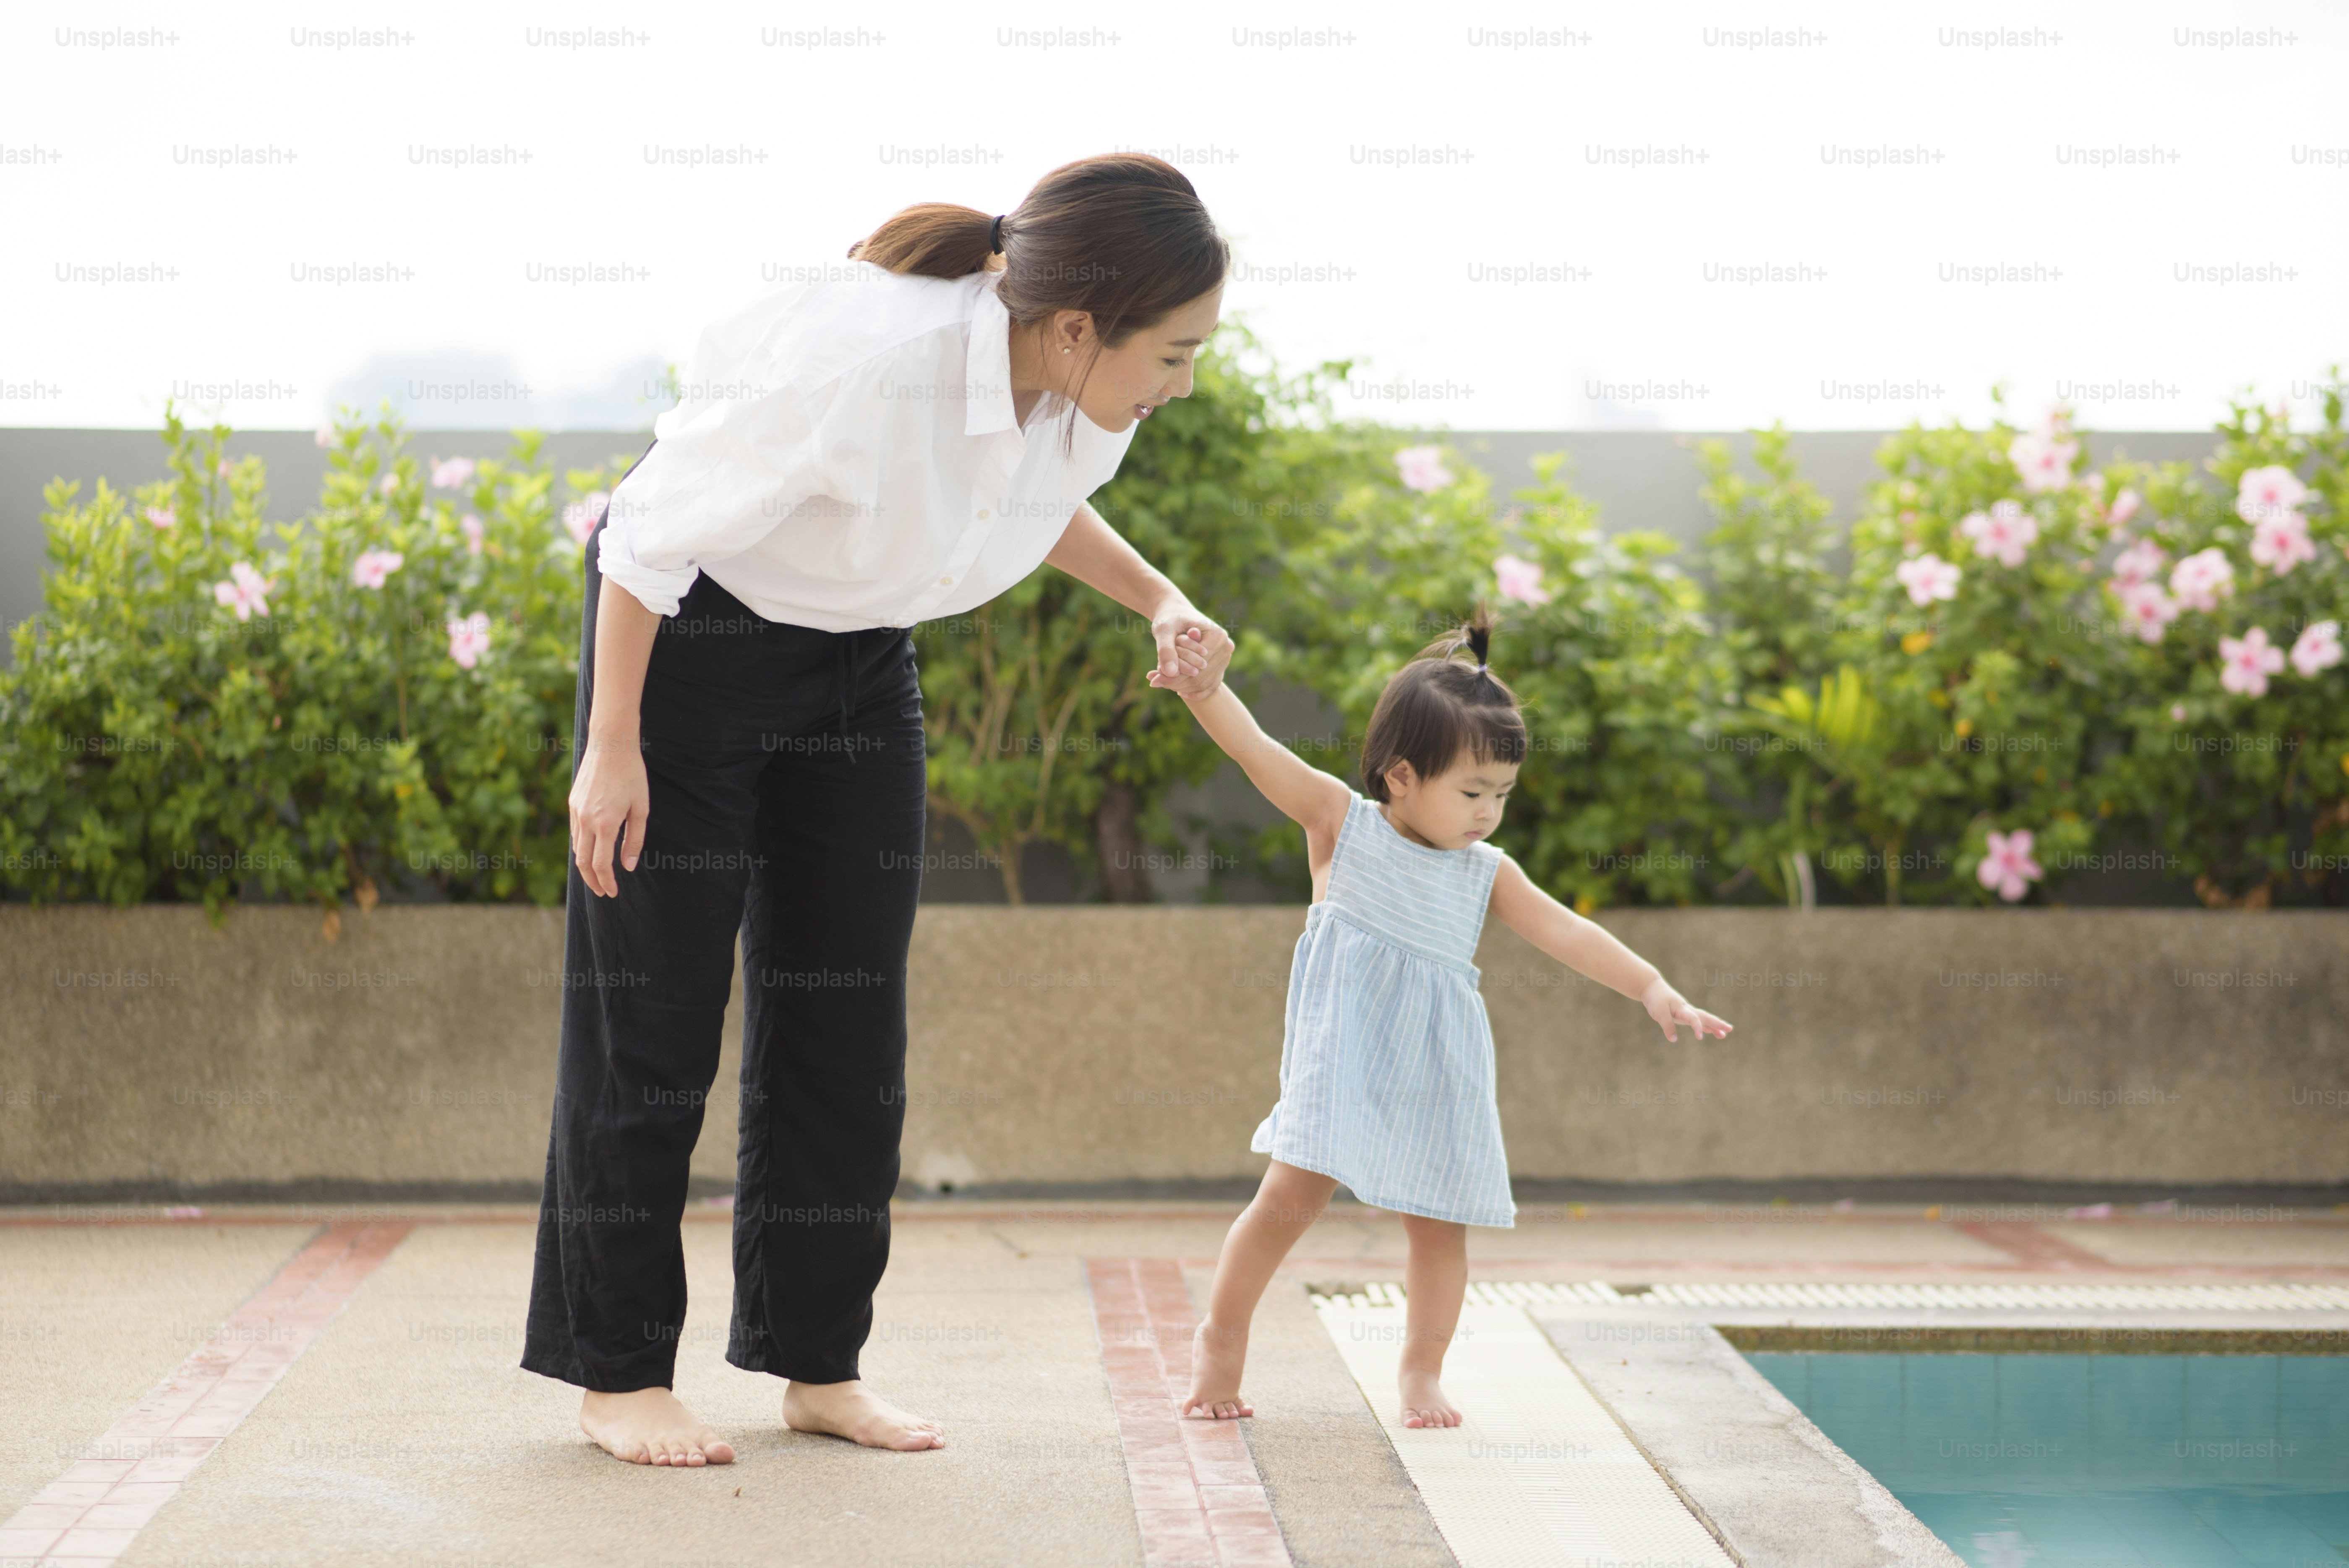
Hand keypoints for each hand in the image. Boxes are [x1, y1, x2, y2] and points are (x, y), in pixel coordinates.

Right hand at [569, 730, 648, 897]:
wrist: (610, 745)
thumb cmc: (632, 775)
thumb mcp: (640, 808)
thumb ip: (634, 839)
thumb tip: (627, 866)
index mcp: (606, 823)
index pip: (601, 864)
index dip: (607, 882)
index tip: (613, 892)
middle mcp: (586, 820)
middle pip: (583, 862)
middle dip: (592, 881)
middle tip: (602, 892)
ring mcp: (576, 812)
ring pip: (577, 848)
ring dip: (586, 866)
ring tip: (598, 875)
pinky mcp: (572, 803)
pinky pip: (575, 832)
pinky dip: (582, 847)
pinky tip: (592, 850)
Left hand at [1143, 602, 1230, 697]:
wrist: (1176, 614)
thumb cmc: (1169, 618)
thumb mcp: (1163, 630)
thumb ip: (1166, 650)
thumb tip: (1170, 672)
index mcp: (1217, 636)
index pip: (1196, 665)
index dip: (1175, 674)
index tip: (1153, 677)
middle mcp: (1226, 647)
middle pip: (1200, 676)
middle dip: (1176, 681)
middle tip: (1154, 681)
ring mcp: (1225, 657)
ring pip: (1202, 683)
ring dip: (1181, 686)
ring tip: (1160, 682)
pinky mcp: (1221, 665)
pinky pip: (1208, 685)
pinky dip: (1193, 691)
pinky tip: (1178, 691)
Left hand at [1641, 977, 1731, 1042]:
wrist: (1651, 987)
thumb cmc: (1655, 998)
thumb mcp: (1658, 1012)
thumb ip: (1667, 1025)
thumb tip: (1674, 1040)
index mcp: (1682, 1008)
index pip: (1693, 1019)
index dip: (1698, 1028)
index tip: (1700, 1038)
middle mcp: (1687, 1009)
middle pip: (1705, 1017)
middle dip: (1717, 1024)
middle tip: (1730, 1029)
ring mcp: (1686, 1011)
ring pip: (1703, 1019)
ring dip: (1713, 1026)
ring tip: (1724, 1035)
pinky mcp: (1683, 1013)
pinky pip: (1697, 1020)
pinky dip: (1704, 1026)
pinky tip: (1710, 1031)